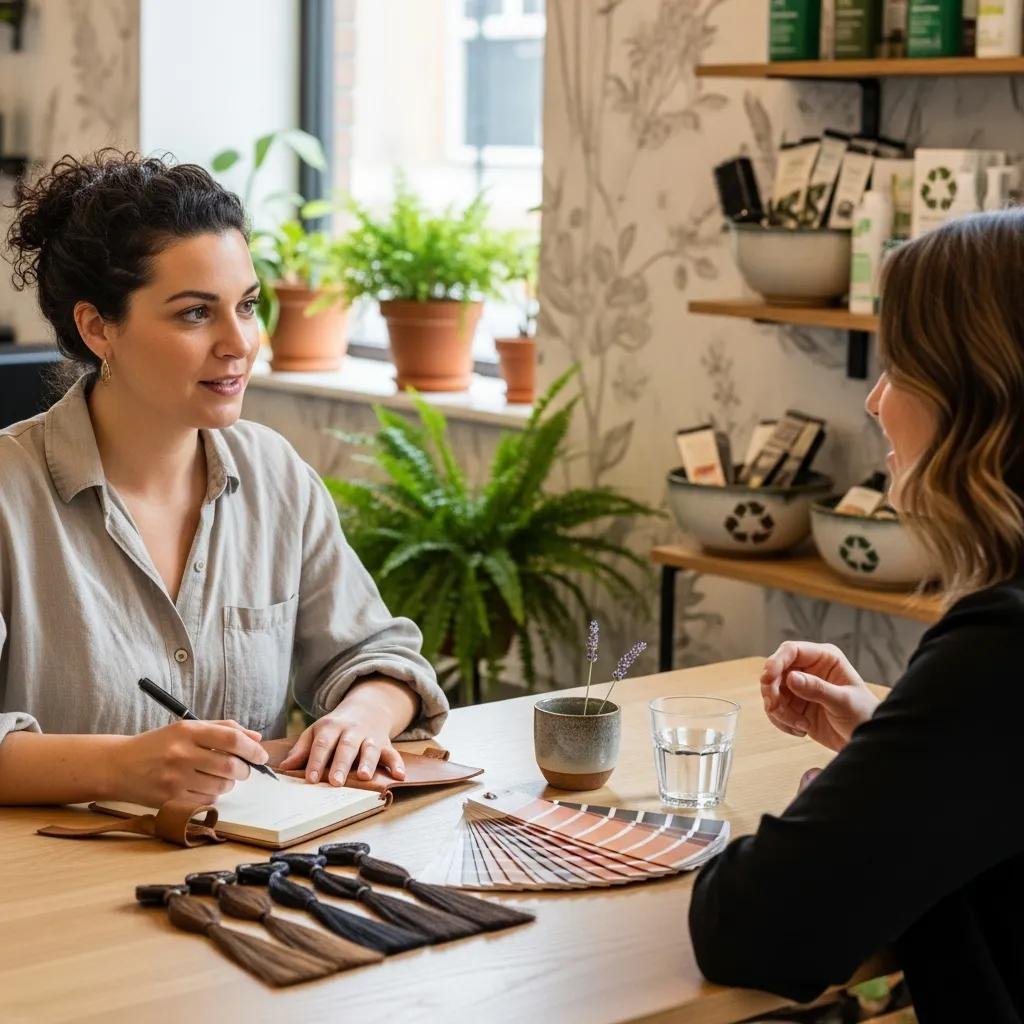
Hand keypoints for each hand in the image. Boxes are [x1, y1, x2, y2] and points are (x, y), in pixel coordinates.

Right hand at [110, 720, 267, 804]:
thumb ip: (223, 729)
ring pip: (221, 786)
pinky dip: (213, 795)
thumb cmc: (157, 745)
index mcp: (187, 731)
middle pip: (230, 766)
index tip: (261, 755)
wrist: (117, 766)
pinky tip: (203, 787)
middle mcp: (181, 754)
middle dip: (244, 769)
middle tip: (243, 769)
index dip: (253, 749)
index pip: (232, 740)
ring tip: (220, 776)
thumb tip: (256, 737)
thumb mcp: (187, 728)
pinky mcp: (170, 799)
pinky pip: (206, 801)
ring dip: (229, 783)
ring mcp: (174, 779)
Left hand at [277, 697, 406, 786]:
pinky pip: (393, 753)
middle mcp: (351, 731)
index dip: (316, 761)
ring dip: (367, 762)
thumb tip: (284, 768)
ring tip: (364, 776)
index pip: (322, 744)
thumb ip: (302, 749)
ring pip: (369, 749)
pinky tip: (399, 775)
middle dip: (341, 764)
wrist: (367, 708)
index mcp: (331, 728)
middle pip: (346, 747)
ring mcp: (370, 737)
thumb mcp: (317, 731)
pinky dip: (397, 764)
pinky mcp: (385, 744)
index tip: (311, 779)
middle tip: (335, 782)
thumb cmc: (336, 727)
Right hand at [760, 641, 879, 752]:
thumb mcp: (843, 702)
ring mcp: (799, 687)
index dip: (776, 661)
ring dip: (779, 711)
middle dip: (772, 691)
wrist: (864, 741)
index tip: (768, 677)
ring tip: (800, 725)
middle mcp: (808, 669)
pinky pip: (775, 709)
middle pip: (775, 670)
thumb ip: (817, 689)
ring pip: (772, 691)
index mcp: (824, 658)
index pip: (791, 650)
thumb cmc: (863, 716)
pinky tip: (801, 730)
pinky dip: (781, 721)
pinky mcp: (794, 705)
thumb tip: (791, 677)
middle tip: (775, 707)